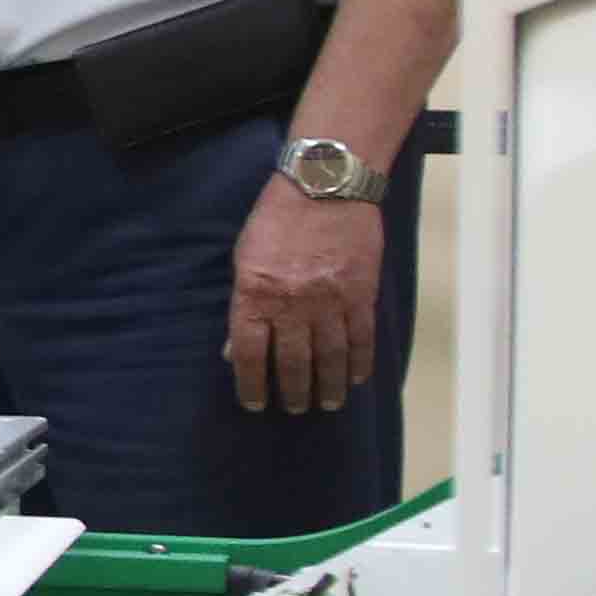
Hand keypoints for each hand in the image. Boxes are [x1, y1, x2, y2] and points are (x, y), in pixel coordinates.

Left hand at [227, 180, 384, 413]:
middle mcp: (292, 304)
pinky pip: (361, 339)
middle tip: (294, 408)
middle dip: (293, 391)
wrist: (325, 186)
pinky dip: (359, 363)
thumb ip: (241, 304)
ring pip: (330, 357)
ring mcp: (330, 301)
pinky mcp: (361, 294)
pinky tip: (354, 379)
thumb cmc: (276, 219)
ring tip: (326, 404)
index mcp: (255, 294)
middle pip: (291, 362)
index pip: (248, 353)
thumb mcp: (244, 257)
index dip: (250, 384)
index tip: (254, 404)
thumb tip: (233, 349)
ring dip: (327, 386)